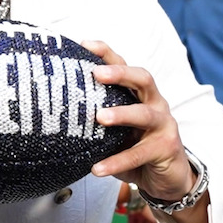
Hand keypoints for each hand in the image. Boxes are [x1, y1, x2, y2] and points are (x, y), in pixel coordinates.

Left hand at [83, 41, 198, 219]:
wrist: (166, 178)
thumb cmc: (134, 148)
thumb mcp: (114, 131)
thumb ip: (95, 119)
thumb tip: (56, 112)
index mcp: (139, 94)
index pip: (124, 66)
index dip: (106, 53)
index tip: (84, 44)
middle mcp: (155, 103)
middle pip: (143, 79)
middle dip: (120, 73)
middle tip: (97, 74)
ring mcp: (163, 124)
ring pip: (144, 114)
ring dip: (121, 114)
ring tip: (99, 118)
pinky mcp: (166, 148)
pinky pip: (139, 154)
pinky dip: (117, 161)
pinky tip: (97, 168)